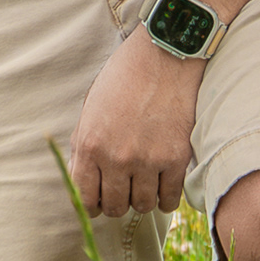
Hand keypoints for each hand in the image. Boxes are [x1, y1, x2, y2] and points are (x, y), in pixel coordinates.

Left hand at [69, 28, 201, 217]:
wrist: (164, 53)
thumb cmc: (125, 75)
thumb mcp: (91, 107)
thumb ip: (84, 146)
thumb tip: (83, 180)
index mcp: (90, 145)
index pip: (85, 198)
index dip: (91, 204)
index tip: (99, 200)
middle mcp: (117, 158)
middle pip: (114, 207)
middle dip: (117, 202)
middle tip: (124, 189)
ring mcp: (148, 160)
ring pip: (142, 206)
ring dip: (142, 199)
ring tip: (144, 184)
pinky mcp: (177, 158)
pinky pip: (169, 199)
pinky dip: (166, 198)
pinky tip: (163, 186)